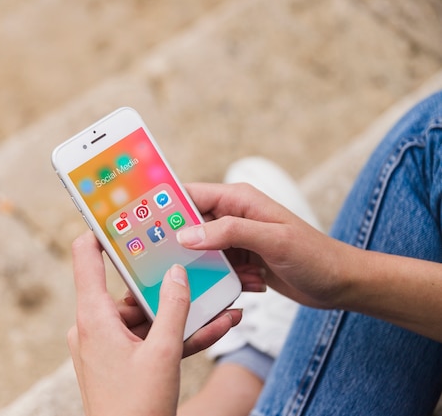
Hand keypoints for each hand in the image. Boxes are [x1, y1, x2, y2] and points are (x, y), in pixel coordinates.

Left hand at [67, 232, 240, 415]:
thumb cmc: (137, 408)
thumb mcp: (164, 354)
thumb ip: (175, 309)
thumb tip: (178, 273)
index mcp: (94, 317)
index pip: (86, 257)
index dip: (100, 232)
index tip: (120, 214)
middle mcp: (94, 326)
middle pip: (130, 290)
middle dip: (166, 284)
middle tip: (193, 263)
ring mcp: (107, 345)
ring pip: (146, 317)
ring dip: (181, 314)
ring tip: (220, 306)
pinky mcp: (120, 361)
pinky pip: (149, 339)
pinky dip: (176, 336)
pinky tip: (215, 327)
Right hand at [178, 182, 350, 308]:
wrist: (341, 284)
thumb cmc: (314, 256)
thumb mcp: (273, 240)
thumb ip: (229, 232)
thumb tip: (187, 234)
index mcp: (239, 199)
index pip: (190, 196)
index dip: (165, 206)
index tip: (139, 220)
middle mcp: (234, 216)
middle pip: (190, 226)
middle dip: (181, 245)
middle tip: (165, 262)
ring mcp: (237, 240)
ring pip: (202, 252)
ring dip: (209, 269)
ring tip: (230, 276)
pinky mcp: (242, 261)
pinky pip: (218, 269)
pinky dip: (227, 280)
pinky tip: (252, 284)